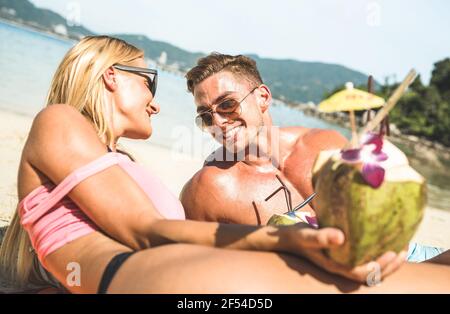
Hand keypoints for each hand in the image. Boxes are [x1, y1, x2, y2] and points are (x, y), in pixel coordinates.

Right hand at [282, 223, 407, 283]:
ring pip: (371, 269)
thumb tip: (341, 237)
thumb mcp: (306, 235)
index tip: (391, 252)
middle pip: (371, 275)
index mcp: (334, 266)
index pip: (362, 274)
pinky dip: (379, 253)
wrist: (288, 239)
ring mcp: (344, 263)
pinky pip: (366, 258)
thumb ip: (321, 236)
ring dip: (388, 263)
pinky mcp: (345, 255)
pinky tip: (386, 241)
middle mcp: (342, 267)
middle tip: (403, 251)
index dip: (379, 267)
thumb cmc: (297, 237)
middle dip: (389, 266)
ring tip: (402, 248)